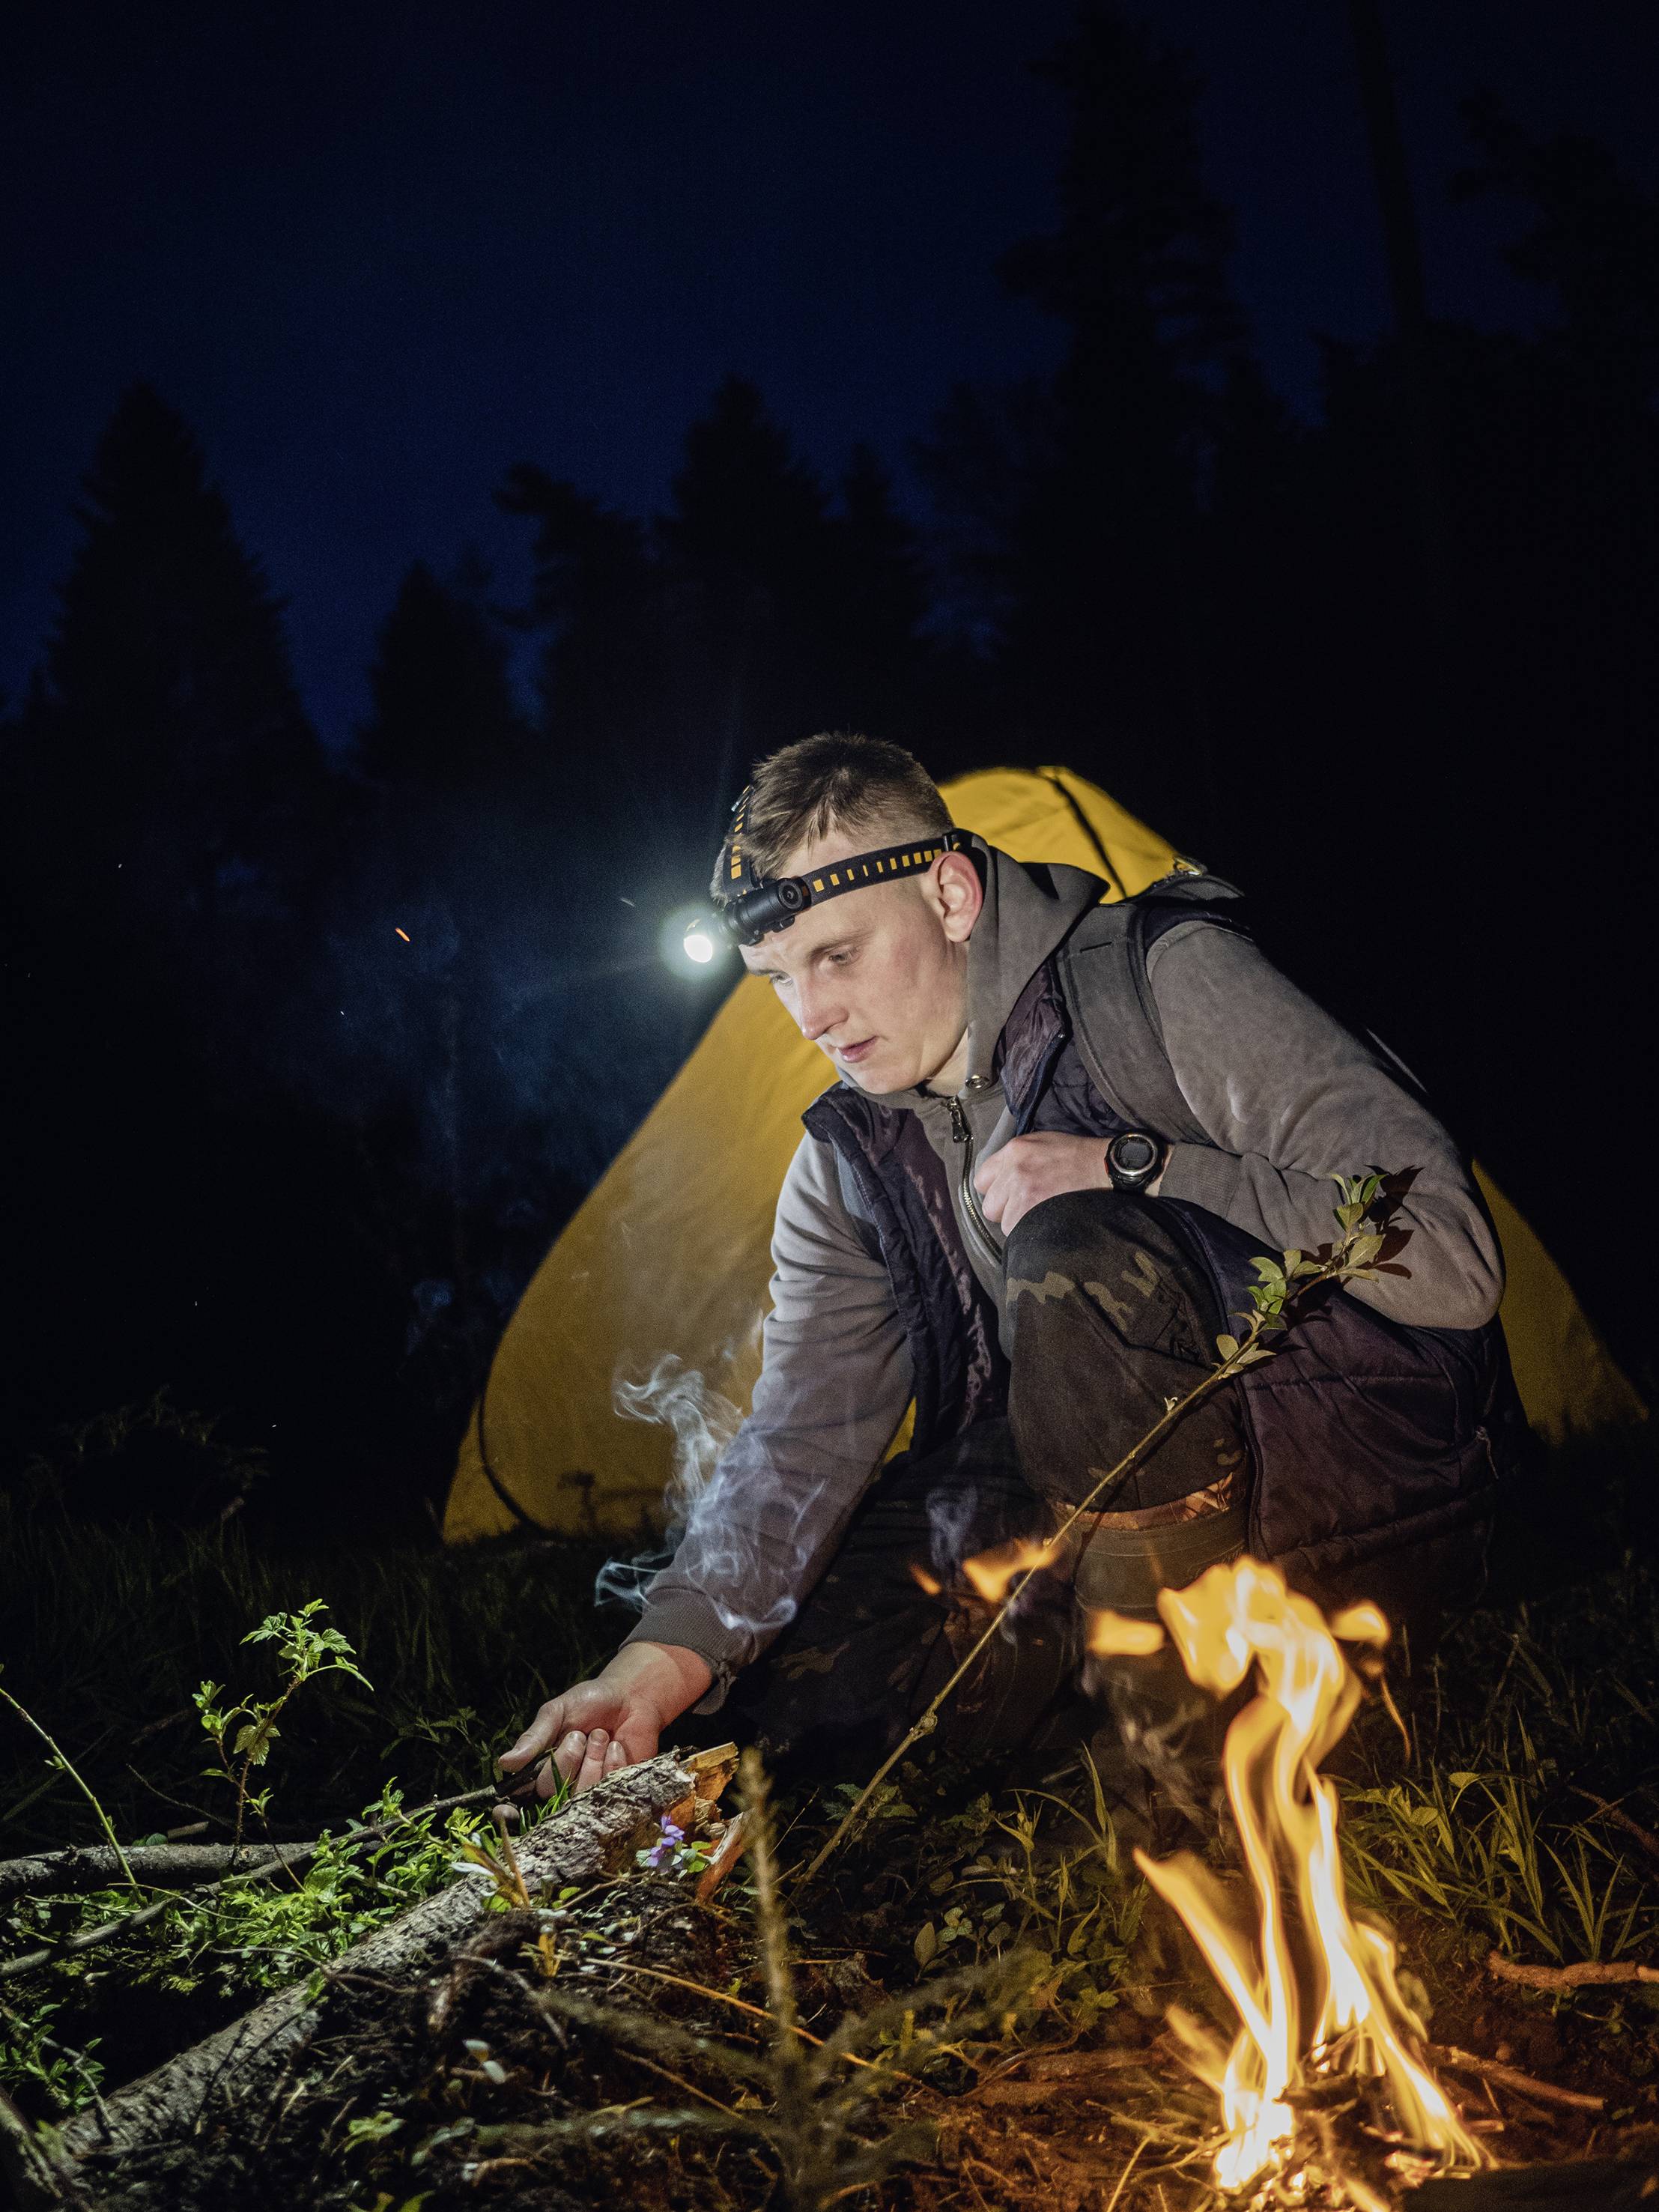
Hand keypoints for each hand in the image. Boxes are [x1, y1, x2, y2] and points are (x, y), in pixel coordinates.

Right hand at [497, 1642, 713, 1799]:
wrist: (633, 1697)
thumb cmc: (591, 1701)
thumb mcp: (558, 1712)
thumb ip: (534, 1737)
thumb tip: (504, 1763)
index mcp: (540, 1768)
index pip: (517, 1802)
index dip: (508, 1814)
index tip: (504, 1811)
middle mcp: (562, 1786)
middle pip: (550, 1795)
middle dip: (565, 1761)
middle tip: (579, 1735)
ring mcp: (590, 1793)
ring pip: (580, 1795)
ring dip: (591, 1761)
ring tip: (601, 1736)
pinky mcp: (618, 1793)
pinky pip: (609, 1791)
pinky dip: (613, 1764)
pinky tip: (617, 1746)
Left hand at [973, 1131, 1108, 1236]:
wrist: (1106, 1168)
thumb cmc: (1077, 1156)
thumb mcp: (1041, 1142)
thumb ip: (1015, 1158)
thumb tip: (999, 1179)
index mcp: (1014, 1151)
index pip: (981, 1180)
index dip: (995, 1191)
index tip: (1007, 1195)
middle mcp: (1014, 1171)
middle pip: (989, 1206)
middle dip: (1004, 1210)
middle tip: (1025, 1207)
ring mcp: (1025, 1194)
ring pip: (1004, 1223)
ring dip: (1019, 1223)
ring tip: (1040, 1214)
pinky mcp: (1036, 1213)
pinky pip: (1020, 1233)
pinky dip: (1031, 1232)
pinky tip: (1046, 1221)